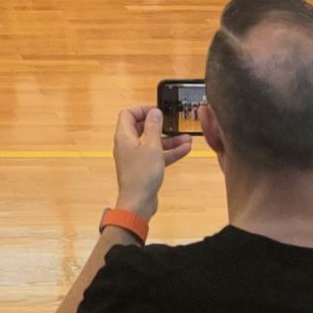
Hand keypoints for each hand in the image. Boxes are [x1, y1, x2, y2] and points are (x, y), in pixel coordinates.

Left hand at [112, 105, 190, 221]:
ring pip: (152, 143)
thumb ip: (154, 127)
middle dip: (159, 125)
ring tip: (188, 139)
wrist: (138, 203)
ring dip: (169, 140)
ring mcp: (135, 157)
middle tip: (172, 123)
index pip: (128, 114)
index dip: (142, 110)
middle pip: (141, 128)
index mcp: (124, 135)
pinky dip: (169, 153)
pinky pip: (156, 156)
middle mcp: (128, 144)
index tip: (157, 111)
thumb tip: (154, 112)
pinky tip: (185, 150)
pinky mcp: (144, 168)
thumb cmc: (142, 173)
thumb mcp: (152, 146)